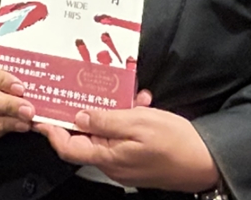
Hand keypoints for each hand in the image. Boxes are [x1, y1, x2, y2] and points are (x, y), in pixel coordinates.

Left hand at [34, 91, 218, 191]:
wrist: (208, 161)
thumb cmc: (176, 143)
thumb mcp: (139, 123)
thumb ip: (107, 120)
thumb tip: (79, 117)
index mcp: (109, 157)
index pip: (68, 148)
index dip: (52, 131)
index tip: (42, 114)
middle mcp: (112, 163)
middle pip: (85, 137)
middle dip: (87, 111)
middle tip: (87, 88)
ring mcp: (125, 161)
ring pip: (106, 131)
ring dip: (114, 110)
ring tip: (130, 95)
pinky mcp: (137, 156)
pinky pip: (123, 134)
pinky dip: (129, 117)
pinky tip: (142, 103)